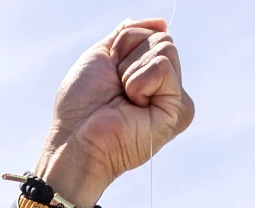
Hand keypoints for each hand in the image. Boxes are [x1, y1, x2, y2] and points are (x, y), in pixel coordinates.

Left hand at [37, 21, 194, 207]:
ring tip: (123, 98)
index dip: (123, 44)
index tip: (109, 72)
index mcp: (150, 74)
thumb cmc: (81, 104)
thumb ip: (130, 34)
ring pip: (165, 47)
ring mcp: (175, 100)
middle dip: (128, 55)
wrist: (75, 139)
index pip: (153, 32)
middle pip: (162, 38)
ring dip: (131, 70)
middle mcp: (166, 87)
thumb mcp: (103, 55)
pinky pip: (163, 67)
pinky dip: (138, 81)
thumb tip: (162, 22)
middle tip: (116, 87)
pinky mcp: (179, 111)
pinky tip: (133, 105)